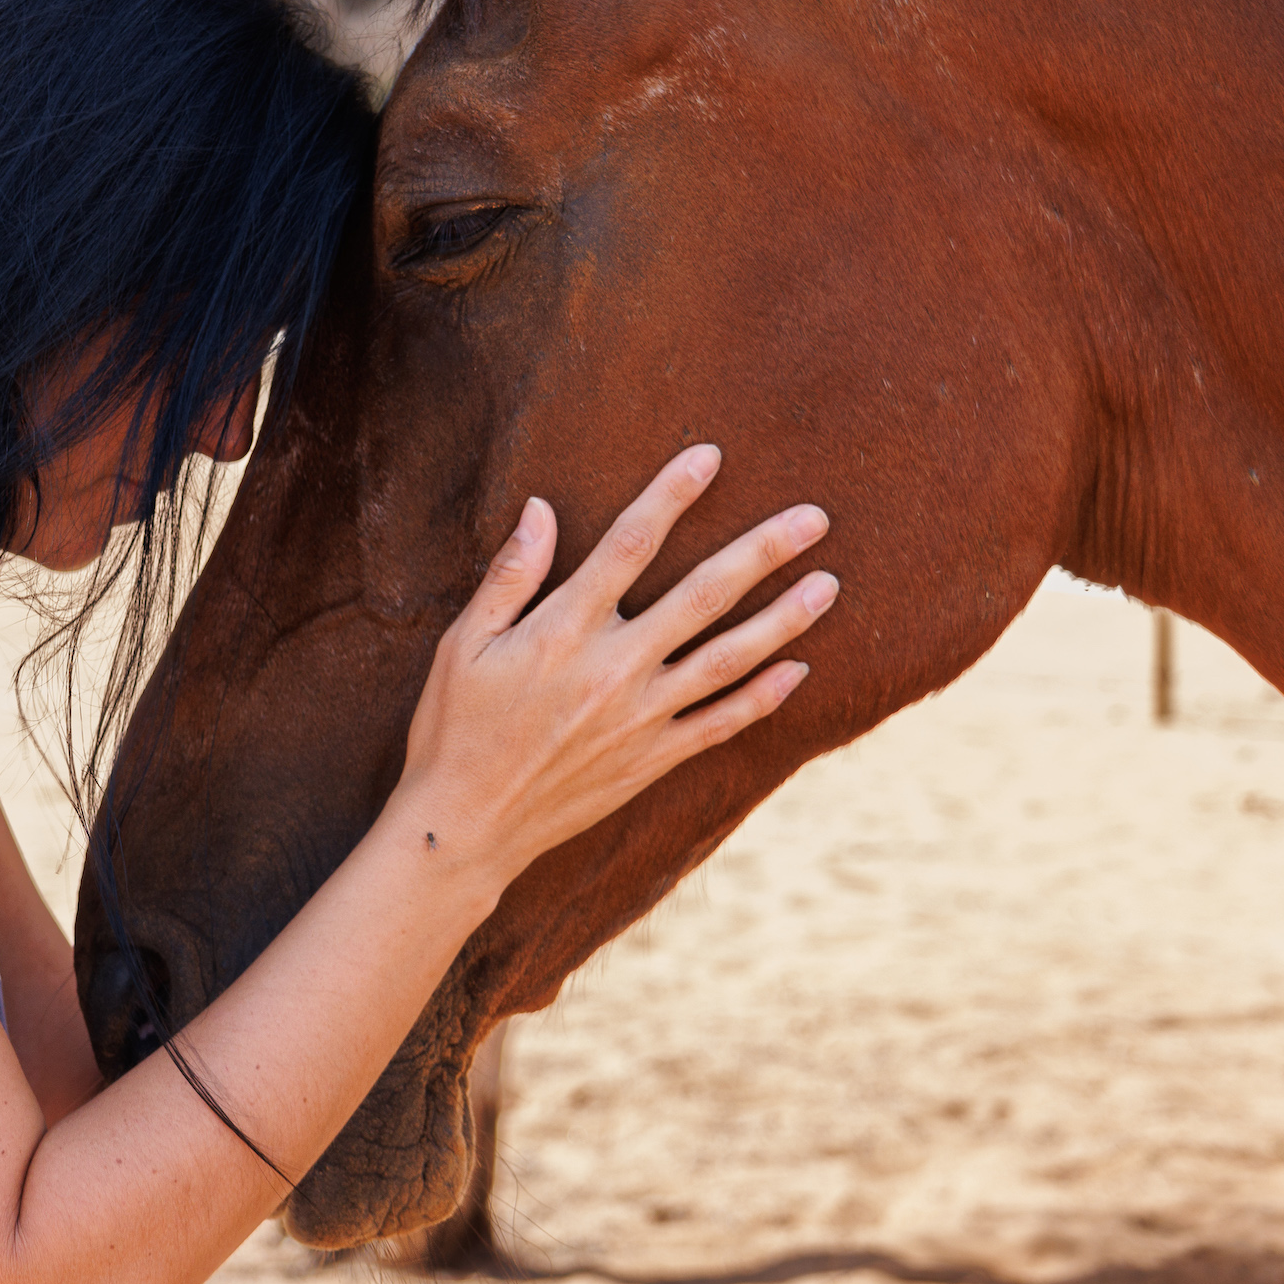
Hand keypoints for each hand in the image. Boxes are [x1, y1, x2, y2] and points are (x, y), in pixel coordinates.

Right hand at [389, 445, 833, 896]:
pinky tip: (798, 669)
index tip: (709, 456)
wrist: (465, 827)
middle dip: (763, 552)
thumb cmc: (454, 728)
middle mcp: (614, 668)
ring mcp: (640, 718)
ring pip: (729, 658)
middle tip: (814, 518)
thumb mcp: (462, 643)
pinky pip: (721, 724)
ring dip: (784, 620)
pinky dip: (762, 696)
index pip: (629, 544)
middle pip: (703, 595)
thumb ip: (509, 575)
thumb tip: (541, 508)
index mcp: (564, 629)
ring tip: (828, 585)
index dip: (671, 495)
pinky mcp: (651, 760)